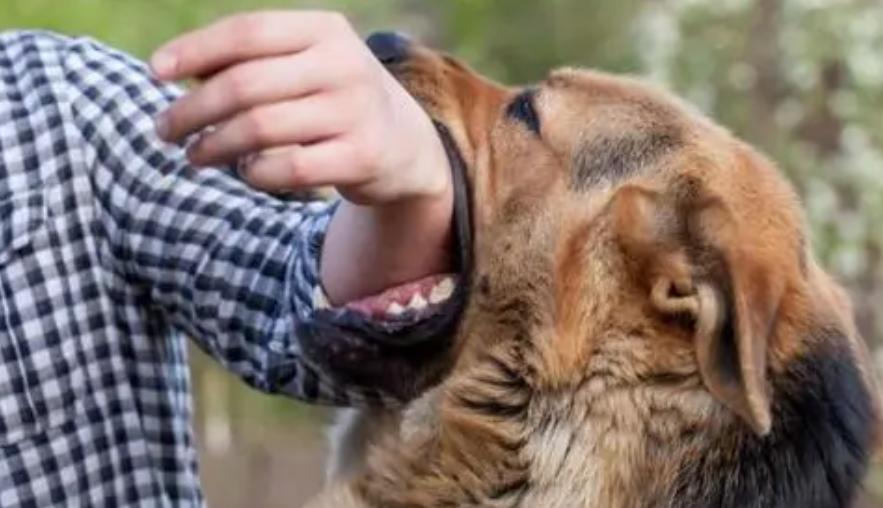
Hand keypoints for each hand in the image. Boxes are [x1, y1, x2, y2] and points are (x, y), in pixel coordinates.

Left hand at [151, 11, 452, 302]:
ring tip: (195, 155)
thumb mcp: (304, 64)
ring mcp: (355, 111)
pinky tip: (246, 171)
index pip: (247, 32)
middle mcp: (344, 65)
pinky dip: (255, 172)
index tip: (155, 73)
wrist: (406, 143)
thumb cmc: (333, 98)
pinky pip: (286, 169)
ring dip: (213, 146)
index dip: (194, 51)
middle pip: (244, 85)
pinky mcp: (362, 157)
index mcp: (325, 30)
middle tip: (164, 131)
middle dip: (192, 110)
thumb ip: (250, 62)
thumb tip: (171, 71)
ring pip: (259, 129)